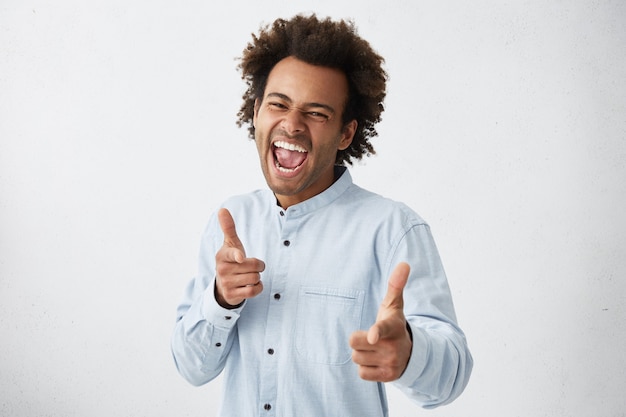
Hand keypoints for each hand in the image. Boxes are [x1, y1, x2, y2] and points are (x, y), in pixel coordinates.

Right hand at [214, 208, 264, 307]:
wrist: (223, 285)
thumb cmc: (231, 260)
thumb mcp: (230, 244)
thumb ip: (228, 228)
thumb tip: (222, 209)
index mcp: (222, 255)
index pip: (233, 254)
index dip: (238, 255)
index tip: (241, 258)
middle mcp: (222, 269)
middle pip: (254, 267)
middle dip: (257, 267)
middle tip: (248, 267)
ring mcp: (226, 283)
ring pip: (255, 278)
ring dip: (256, 277)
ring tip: (247, 276)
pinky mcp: (232, 295)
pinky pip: (253, 291)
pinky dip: (257, 288)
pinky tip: (251, 285)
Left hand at [349, 262, 412, 381]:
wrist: (410, 353)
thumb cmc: (394, 324)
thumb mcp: (394, 305)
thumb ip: (396, 285)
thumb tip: (404, 263)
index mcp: (392, 326)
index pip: (382, 328)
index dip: (376, 332)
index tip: (373, 336)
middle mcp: (393, 346)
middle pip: (354, 344)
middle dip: (358, 340)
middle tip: (370, 338)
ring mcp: (391, 363)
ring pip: (357, 359)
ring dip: (361, 354)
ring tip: (374, 350)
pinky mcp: (387, 377)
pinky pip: (361, 373)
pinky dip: (365, 368)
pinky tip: (375, 362)